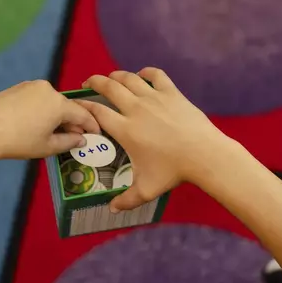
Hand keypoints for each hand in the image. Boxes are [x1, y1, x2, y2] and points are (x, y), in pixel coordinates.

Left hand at [0, 80, 100, 162]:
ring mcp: (31, 86)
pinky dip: (41, 109)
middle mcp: (48, 89)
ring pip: (51, 101)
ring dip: (56, 115)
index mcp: (59, 104)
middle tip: (73, 137)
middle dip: (72, 121)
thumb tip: (81, 138)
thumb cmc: (18, 141)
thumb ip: (69, 142)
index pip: (83, 114)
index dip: (92, 126)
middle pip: (67, 106)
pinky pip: (37, 98)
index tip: (96, 134)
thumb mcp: (47, 147)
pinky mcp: (17, 87)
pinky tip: (33, 123)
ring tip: (51, 132)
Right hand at [78, 68, 232, 212]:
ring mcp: (154, 98)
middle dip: (95, 82)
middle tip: (88, 84)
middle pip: (109, 87)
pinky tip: (142, 75)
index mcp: (125, 129)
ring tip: (110, 78)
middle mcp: (136, 109)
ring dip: (116, 75)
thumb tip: (112, 210)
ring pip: (129, 78)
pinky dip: (146, 72)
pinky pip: (156, 75)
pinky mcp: (172, 93)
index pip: (97, 112)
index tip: (77, 104)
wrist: (204, 154)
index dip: (83, 106)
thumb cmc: (173, 171)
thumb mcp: (146, 189)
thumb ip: (126, 199)